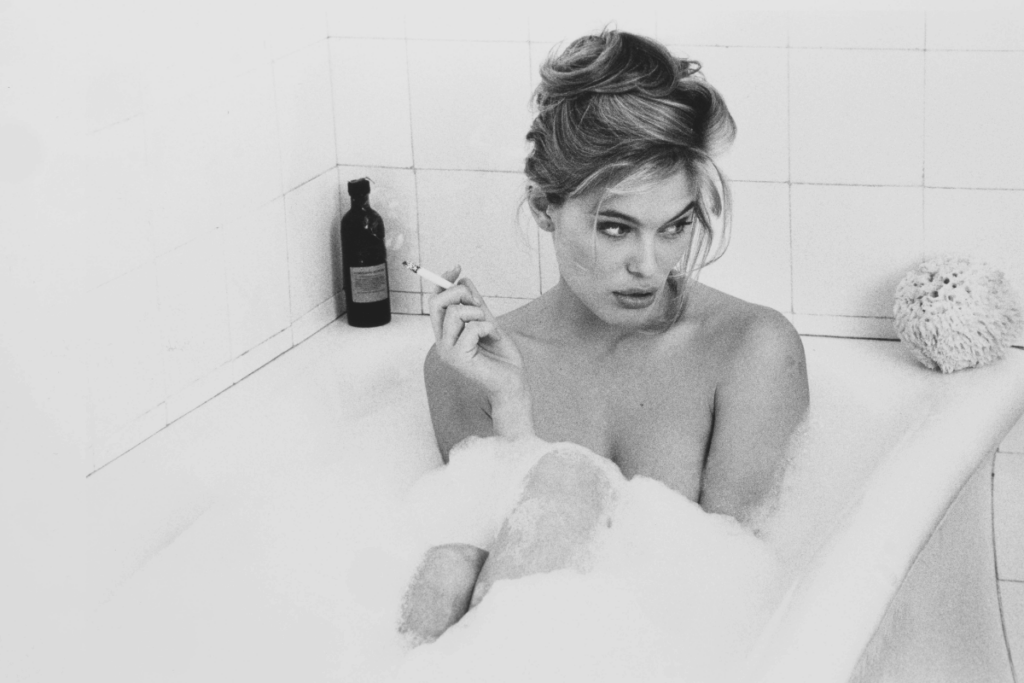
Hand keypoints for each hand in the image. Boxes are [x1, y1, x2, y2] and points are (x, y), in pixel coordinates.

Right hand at [427, 266, 526, 399]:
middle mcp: (442, 342)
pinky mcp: (458, 358)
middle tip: (479, 304)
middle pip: (437, 302)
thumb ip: (475, 304)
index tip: (457, 267)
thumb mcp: (488, 322)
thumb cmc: (501, 357)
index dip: (443, 281)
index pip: (435, 302)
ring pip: (456, 312)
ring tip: (491, 328)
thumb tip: (463, 279)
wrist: (513, 381)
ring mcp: (447, 351)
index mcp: (446, 334)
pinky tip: (494, 337)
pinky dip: (488, 327)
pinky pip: (471, 327)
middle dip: (460, 294)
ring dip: (479, 314)